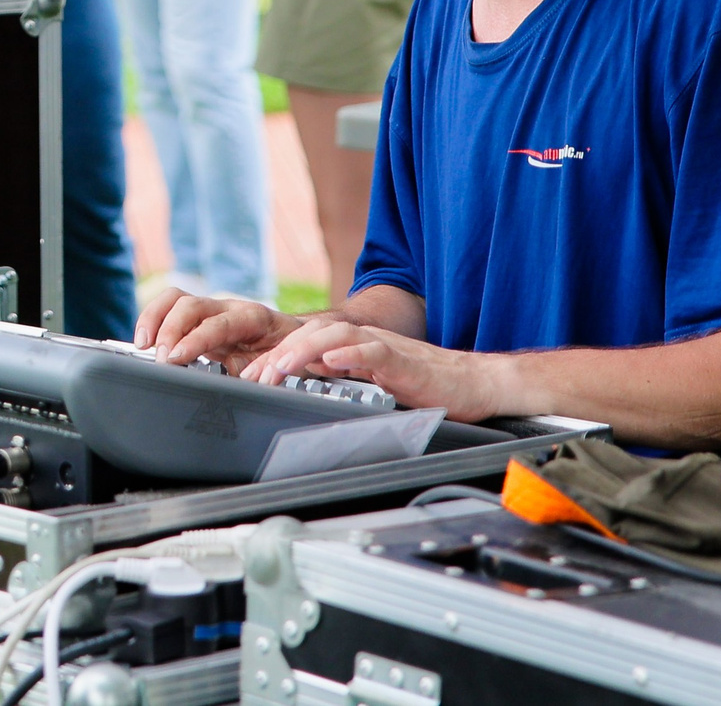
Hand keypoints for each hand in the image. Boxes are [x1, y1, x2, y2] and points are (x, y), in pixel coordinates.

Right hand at [135, 287, 299, 374]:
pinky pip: (170, 308)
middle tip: (161, 359)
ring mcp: (212, 310)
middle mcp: (229, 307)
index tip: (176, 358)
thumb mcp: (279, 366)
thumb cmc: (288, 353)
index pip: (217, 324)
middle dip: (170, 330)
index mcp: (252, 318)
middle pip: (190, 304)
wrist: (298, 337)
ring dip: (154, 319)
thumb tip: (240, 384)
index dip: (194, 339)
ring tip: (142, 344)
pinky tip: (145, 341)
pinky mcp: (198, 319)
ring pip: (175, 299)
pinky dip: (153, 321)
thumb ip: (257, 373)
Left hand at [245, 318, 510, 420]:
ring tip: (281, 366)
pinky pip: (374, 352)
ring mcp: (383, 346)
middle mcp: (363, 340)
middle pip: (311, 334)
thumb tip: (303, 381)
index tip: (248, 375)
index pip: (304, 343)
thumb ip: (340, 377)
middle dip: (278, 354)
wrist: (472, 383)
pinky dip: (351, 355)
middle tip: (253, 376)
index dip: (273, 356)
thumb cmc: (424, 385)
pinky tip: (332, 362)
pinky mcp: (405, 361)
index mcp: (352, 346)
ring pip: (336, 336)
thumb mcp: (373, 381)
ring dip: (304, 350)